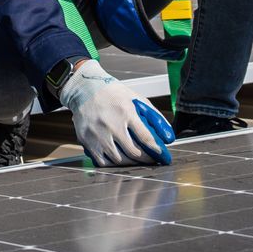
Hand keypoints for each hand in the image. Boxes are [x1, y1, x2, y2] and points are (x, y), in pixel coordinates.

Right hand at [57, 59, 173, 165]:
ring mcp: (97, 133)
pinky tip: (117, 157)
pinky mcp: (86, 140)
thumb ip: (153, 116)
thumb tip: (168, 136)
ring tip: (134, 159)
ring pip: (118, 160)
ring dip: (129, 162)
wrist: (84, 89)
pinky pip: (102, 161)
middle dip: (146, 159)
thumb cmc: (113, 94)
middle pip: (134, 152)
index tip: (163, 157)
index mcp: (126, 112)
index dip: (157, 151)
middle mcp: (111, 124)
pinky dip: (112, 163)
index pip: (146, 138)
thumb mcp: (136, 99)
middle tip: (151, 159)